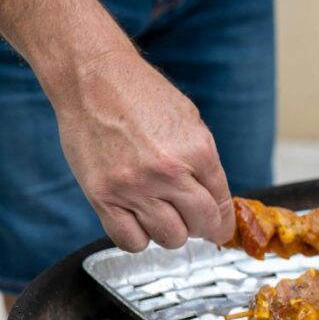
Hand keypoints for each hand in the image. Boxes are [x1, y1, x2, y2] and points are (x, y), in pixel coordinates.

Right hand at [50, 49, 234, 251]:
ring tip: (163, 214)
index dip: (224, 222)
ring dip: (171, 232)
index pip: (222, 205)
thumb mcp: (191, 123)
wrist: (93, 79)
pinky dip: (139, 238)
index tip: (221, 229)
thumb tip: (216, 202)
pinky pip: (130, 241)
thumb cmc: (142, 96)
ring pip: (169, 238)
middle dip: (203, 228)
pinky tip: (138, 220)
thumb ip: (205, 164)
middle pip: (201, 225)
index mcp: (198, 152)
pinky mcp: (102, 196)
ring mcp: (134, 187)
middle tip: (194, 221)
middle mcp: (168, 173)